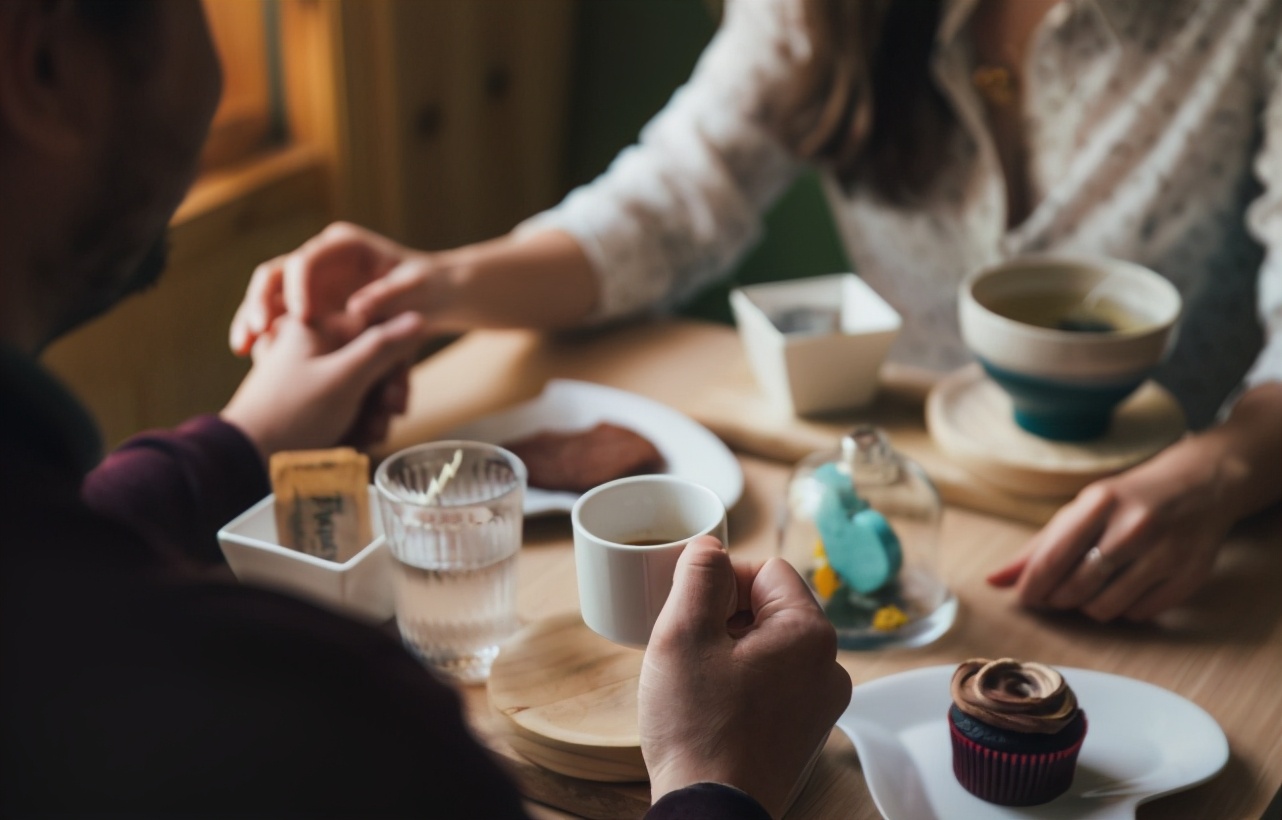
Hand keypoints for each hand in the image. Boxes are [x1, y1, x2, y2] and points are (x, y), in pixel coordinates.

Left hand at [221, 312, 427, 459]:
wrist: (247, 458)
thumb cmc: (292, 414)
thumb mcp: (344, 378)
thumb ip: (383, 347)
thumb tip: (417, 317)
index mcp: (316, 326)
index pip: (376, 330)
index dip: (394, 363)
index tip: (395, 394)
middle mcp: (314, 346)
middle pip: (372, 362)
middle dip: (384, 395)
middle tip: (386, 419)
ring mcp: (312, 374)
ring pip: (363, 387)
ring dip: (373, 414)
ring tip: (367, 436)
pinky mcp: (311, 400)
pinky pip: (348, 405)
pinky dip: (356, 422)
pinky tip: (355, 441)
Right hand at [229, 222, 437, 355]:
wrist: (435, 299)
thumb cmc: (429, 290)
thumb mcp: (417, 292)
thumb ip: (389, 296)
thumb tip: (357, 307)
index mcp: (344, 246)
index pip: (307, 259)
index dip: (298, 287)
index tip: (301, 317)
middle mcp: (322, 259)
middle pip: (276, 274)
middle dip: (260, 301)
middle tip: (255, 331)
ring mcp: (312, 281)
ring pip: (269, 296)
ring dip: (252, 319)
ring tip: (242, 348)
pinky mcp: (309, 305)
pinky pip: (277, 317)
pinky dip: (264, 334)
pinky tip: (252, 356)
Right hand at [639, 537, 850, 818]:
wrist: (711, 811)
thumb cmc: (698, 728)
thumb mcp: (683, 634)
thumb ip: (698, 575)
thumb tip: (709, 546)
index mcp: (809, 633)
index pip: (766, 570)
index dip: (721, 580)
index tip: (689, 609)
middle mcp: (829, 666)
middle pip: (771, 607)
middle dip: (725, 615)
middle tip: (687, 645)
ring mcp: (820, 703)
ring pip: (770, 646)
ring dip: (731, 649)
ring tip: (696, 678)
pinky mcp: (804, 731)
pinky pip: (775, 682)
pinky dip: (742, 681)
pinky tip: (711, 704)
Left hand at [987, 438, 1237, 621]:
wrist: (1202, 485)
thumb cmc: (1129, 499)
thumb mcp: (1083, 508)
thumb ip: (1039, 546)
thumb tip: (993, 581)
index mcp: (1102, 502)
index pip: (1053, 556)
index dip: (1031, 586)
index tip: (1023, 599)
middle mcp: (1135, 526)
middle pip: (1077, 587)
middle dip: (1058, 599)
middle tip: (1057, 594)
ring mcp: (1167, 552)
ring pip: (1106, 607)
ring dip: (1088, 607)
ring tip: (1091, 590)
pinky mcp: (1189, 576)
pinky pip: (1139, 614)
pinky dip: (1123, 610)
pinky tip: (1124, 590)